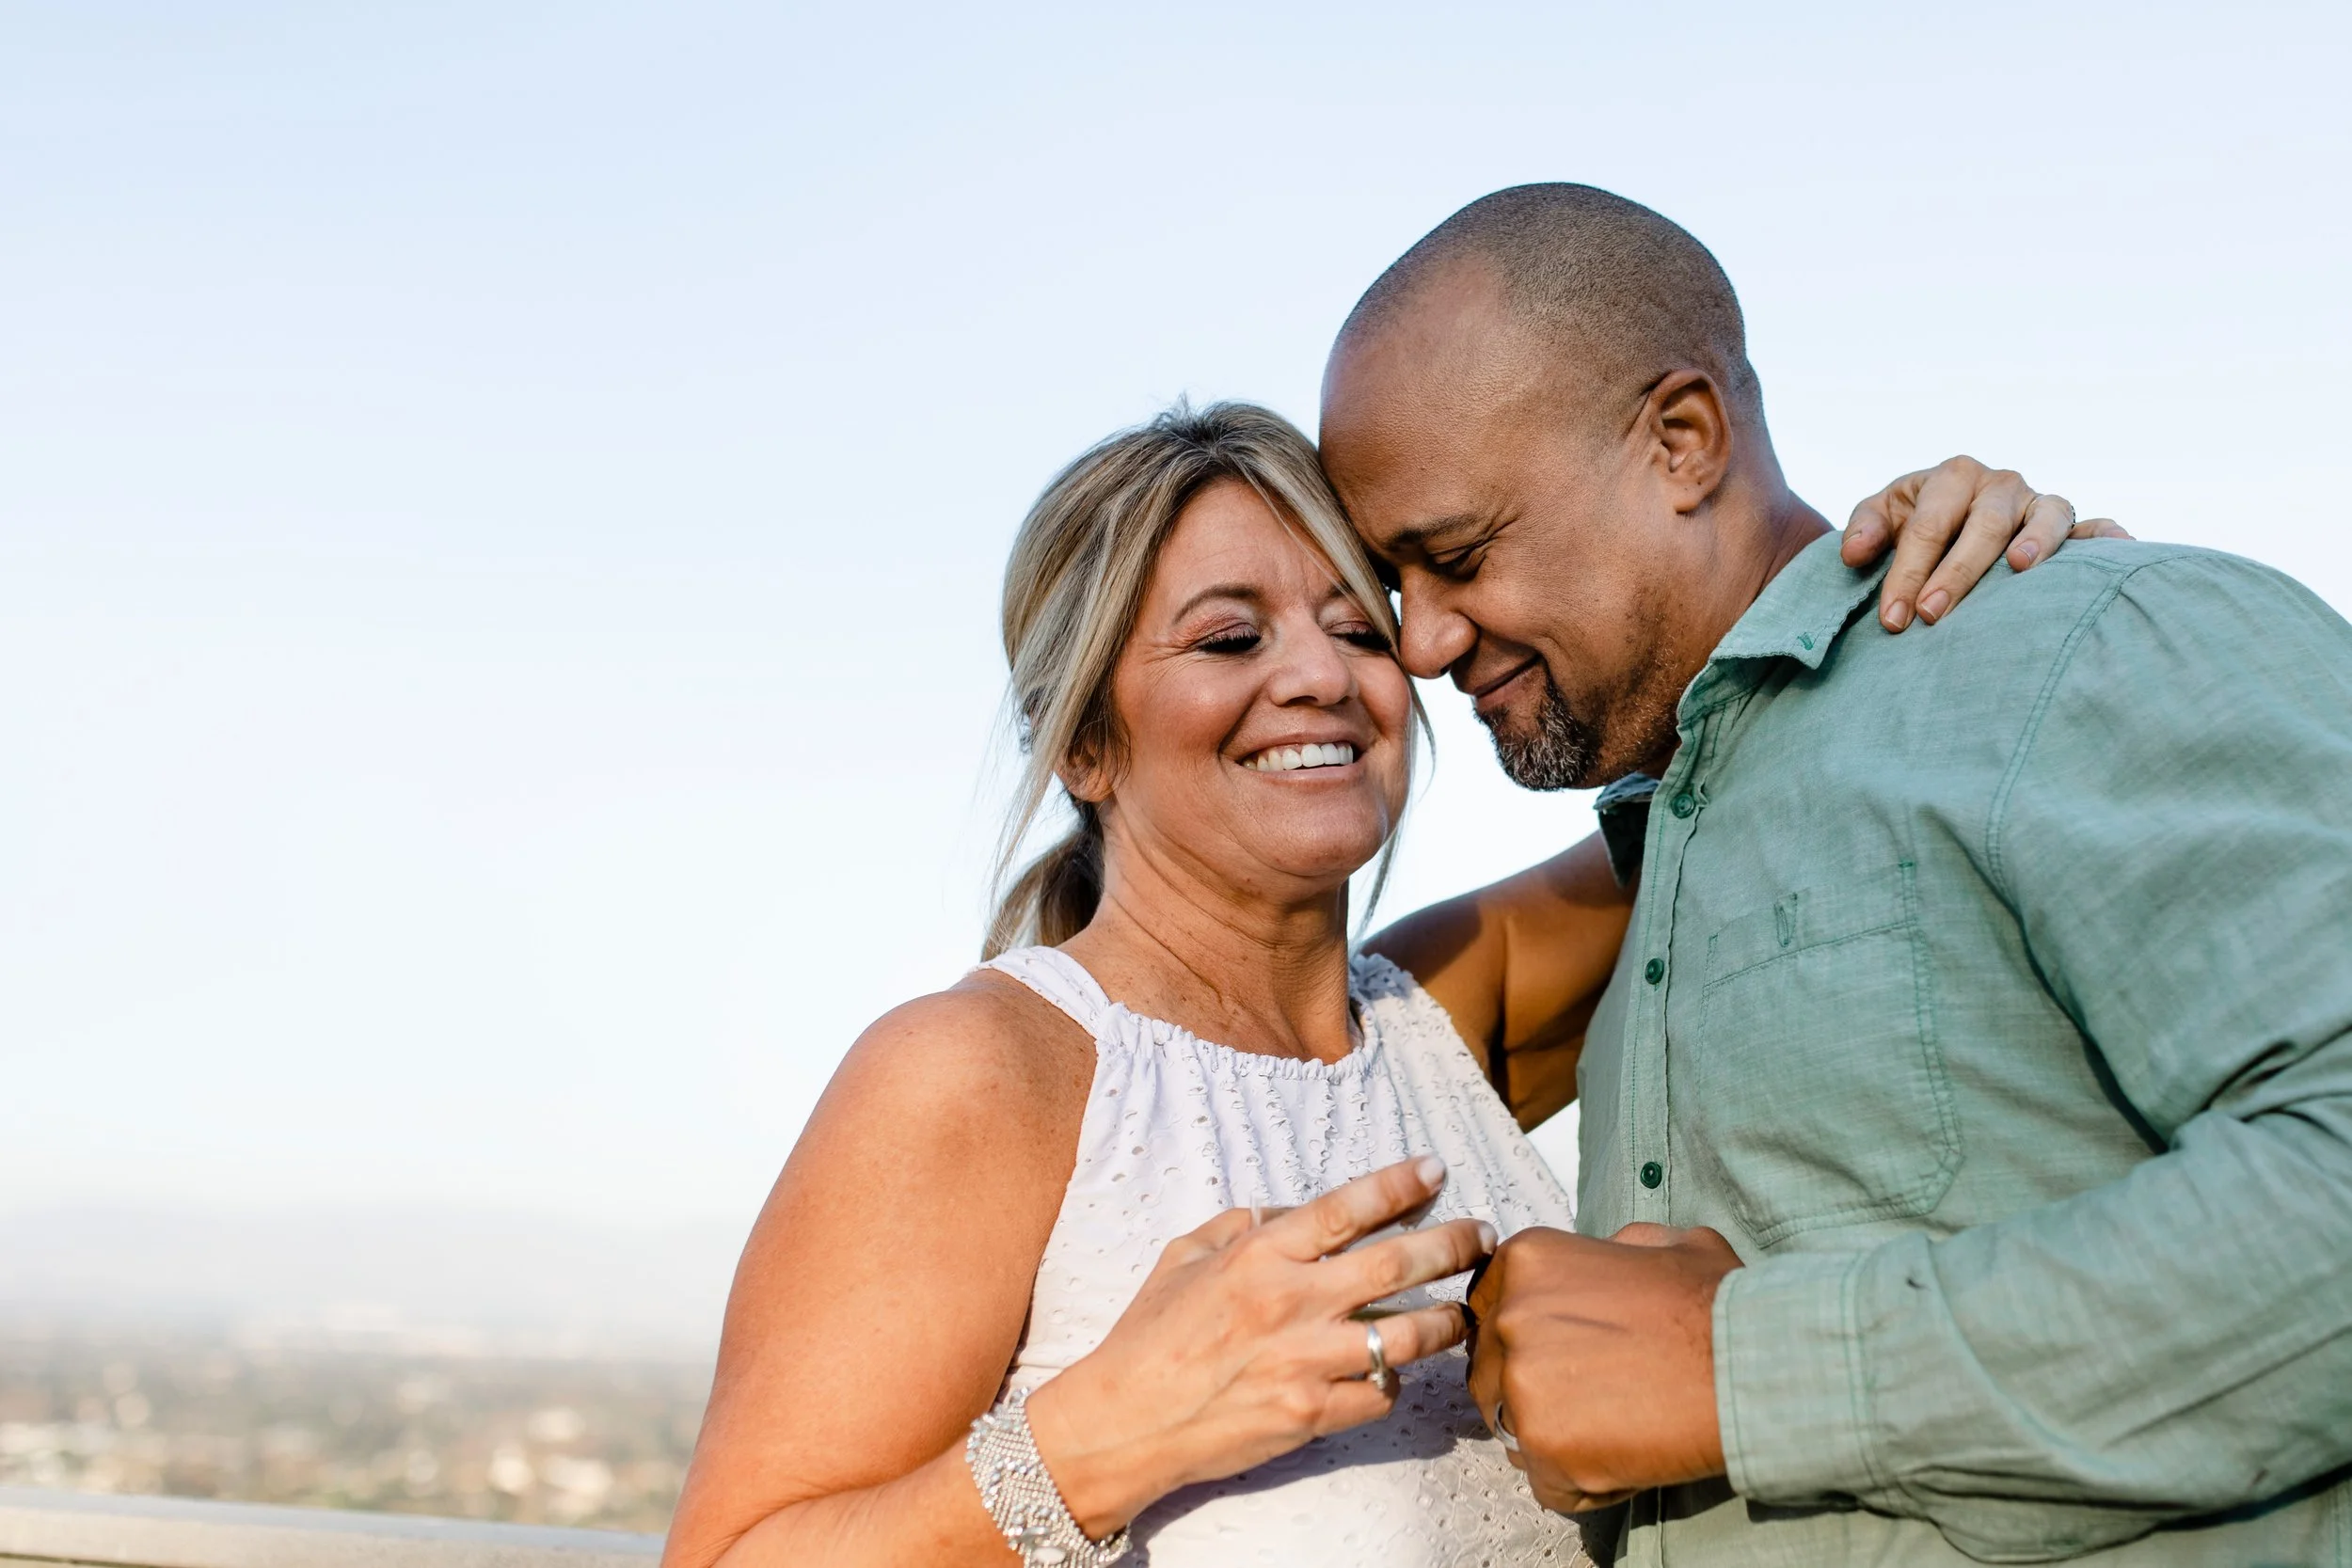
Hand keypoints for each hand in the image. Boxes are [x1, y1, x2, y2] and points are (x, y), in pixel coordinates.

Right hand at [1026, 1156, 1496, 1536]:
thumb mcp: (1182, 1257)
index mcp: (1259, 1256)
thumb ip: (1238, 1227)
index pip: (1346, 1208)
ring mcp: (1307, 1362)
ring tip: (1462, 1311)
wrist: (1127, 1422)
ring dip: (1446, 1320)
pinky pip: (1377, 1395)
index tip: (1434, 1171)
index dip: (1398, 1185)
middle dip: (1450, 1244)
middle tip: (1482, 1234)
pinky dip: (1389, 1384)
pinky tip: (1389, 1374)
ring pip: (1407, 1337)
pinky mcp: (1312, 1415)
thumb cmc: (1148, 1337)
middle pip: (1397, 1265)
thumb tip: (1285, 1213)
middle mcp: (1291, 1303)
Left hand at [1464, 1223, 1740, 1512]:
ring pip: (1510, 1427)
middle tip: (1586, 1398)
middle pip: (1489, 1370)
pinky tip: (1623, 1461)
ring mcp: (1521, 1386)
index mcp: (1527, 1260)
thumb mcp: (1659, 1242)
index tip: (1554, 1353)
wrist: (1748, 1364)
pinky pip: (1545, 1481)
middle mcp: (1509, 1317)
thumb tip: (1600, 1259)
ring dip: (1550, 1436)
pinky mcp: (1544, 1447)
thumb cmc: (1712, 1303)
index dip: (1519, 1336)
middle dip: (1529, 1389)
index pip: (1486, 1307)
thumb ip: (1608, 1249)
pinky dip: (1580, 1484)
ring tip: (1609, 1430)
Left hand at [1841, 456, 2131, 631]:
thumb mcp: (1882, 516)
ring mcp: (2038, 504)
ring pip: (2045, 516)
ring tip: (2019, 569)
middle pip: (1984, 525)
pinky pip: (2095, 527)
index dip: (1908, 571)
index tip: (1893, 618)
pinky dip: (2109, 537)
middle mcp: (2000, 485)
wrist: (1948, 518)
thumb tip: (1853, 554)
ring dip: (2035, 542)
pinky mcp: (2070, 526)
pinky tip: (2121, 550)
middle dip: (1956, 572)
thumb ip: (1865, 528)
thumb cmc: (1911, 522)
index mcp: (1952, 477)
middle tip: (1932, 615)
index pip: (1929, 525)